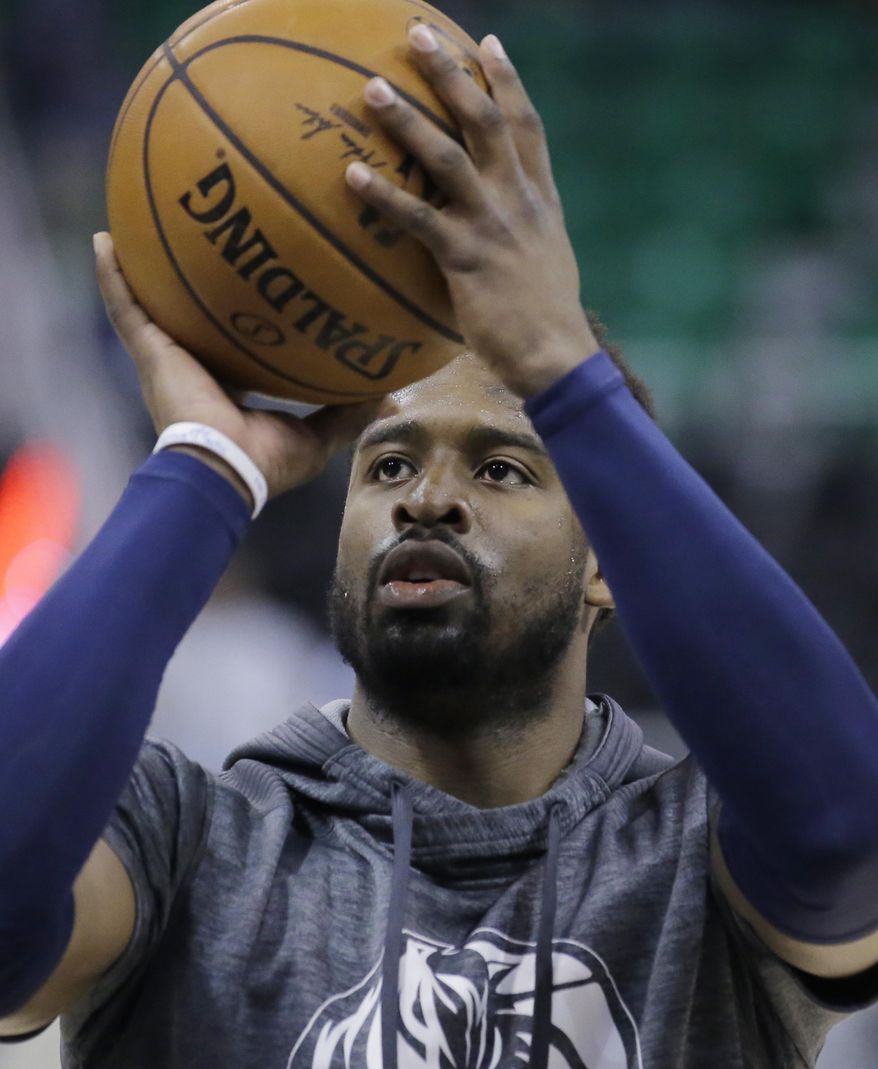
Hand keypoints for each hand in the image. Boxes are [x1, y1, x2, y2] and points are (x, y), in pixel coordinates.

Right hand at [94, 232, 384, 503]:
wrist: (225, 471)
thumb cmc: (266, 463)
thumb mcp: (316, 435)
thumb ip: (348, 412)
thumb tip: (388, 394)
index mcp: (228, 384)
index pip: (232, 343)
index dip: (240, 317)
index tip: (255, 286)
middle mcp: (195, 365)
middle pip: (189, 314)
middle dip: (190, 281)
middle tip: (202, 236)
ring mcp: (167, 357)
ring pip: (149, 302)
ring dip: (140, 266)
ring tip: (136, 223)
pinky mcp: (150, 351)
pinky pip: (125, 306)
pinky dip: (111, 274)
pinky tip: (102, 239)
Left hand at [344, 26, 600, 397]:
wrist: (557, 357)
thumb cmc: (546, 320)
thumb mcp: (546, 262)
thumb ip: (524, 233)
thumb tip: (501, 231)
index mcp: (540, 200)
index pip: (527, 126)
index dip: (508, 81)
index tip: (488, 43)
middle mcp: (518, 201)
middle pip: (486, 121)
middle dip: (452, 74)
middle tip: (418, 35)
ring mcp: (493, 226)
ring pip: (448, 157)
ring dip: (409, 119)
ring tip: (372, 88)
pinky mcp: (466, 259)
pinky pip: (418, 219)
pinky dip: (384, 195)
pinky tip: (352, 176)